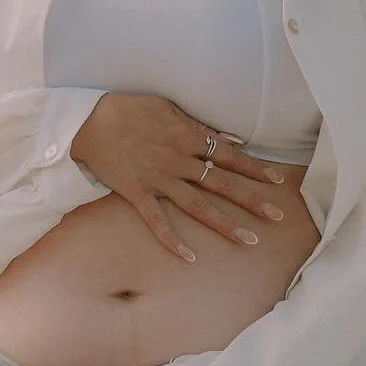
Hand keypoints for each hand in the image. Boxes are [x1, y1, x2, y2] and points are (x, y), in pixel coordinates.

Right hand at [68, 93, 288, 261]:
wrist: (88, 121)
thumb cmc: (128, 109)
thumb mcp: (167, 108)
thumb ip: (197, 126)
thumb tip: (227, 141)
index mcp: (188, 137)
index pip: (230, 156)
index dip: (255, 169)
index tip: (277, 180)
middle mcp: (179, 161)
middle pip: (222, 184)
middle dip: (252, 200)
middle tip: (277, 216)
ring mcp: (158, 180)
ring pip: (198, 206)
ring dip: (225, 224)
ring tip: (249, 240)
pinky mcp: (137, 193)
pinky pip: (157, 221)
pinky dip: (172, 240)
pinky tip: (189, 257)